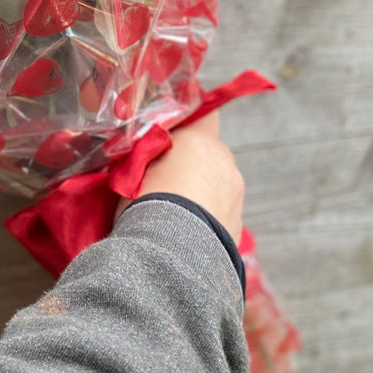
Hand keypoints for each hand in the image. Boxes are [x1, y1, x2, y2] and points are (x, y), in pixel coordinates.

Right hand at [116, 113, 244, 242]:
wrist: (171, 257)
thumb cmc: (147, 203)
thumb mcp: (134, 167)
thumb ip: (148, 153)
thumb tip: (145, 149)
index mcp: (201, 141)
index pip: (204, 114)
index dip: (189, 122)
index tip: (171, 134)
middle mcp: (225, 164)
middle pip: (210, 153)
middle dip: (192, 162)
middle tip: (164, 179)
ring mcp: (235, 198)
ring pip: (217, 185)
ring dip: (201, 192)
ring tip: (174, 213)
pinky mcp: (238, 229)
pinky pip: (220, 214)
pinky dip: (207, 220)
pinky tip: (185, 234)